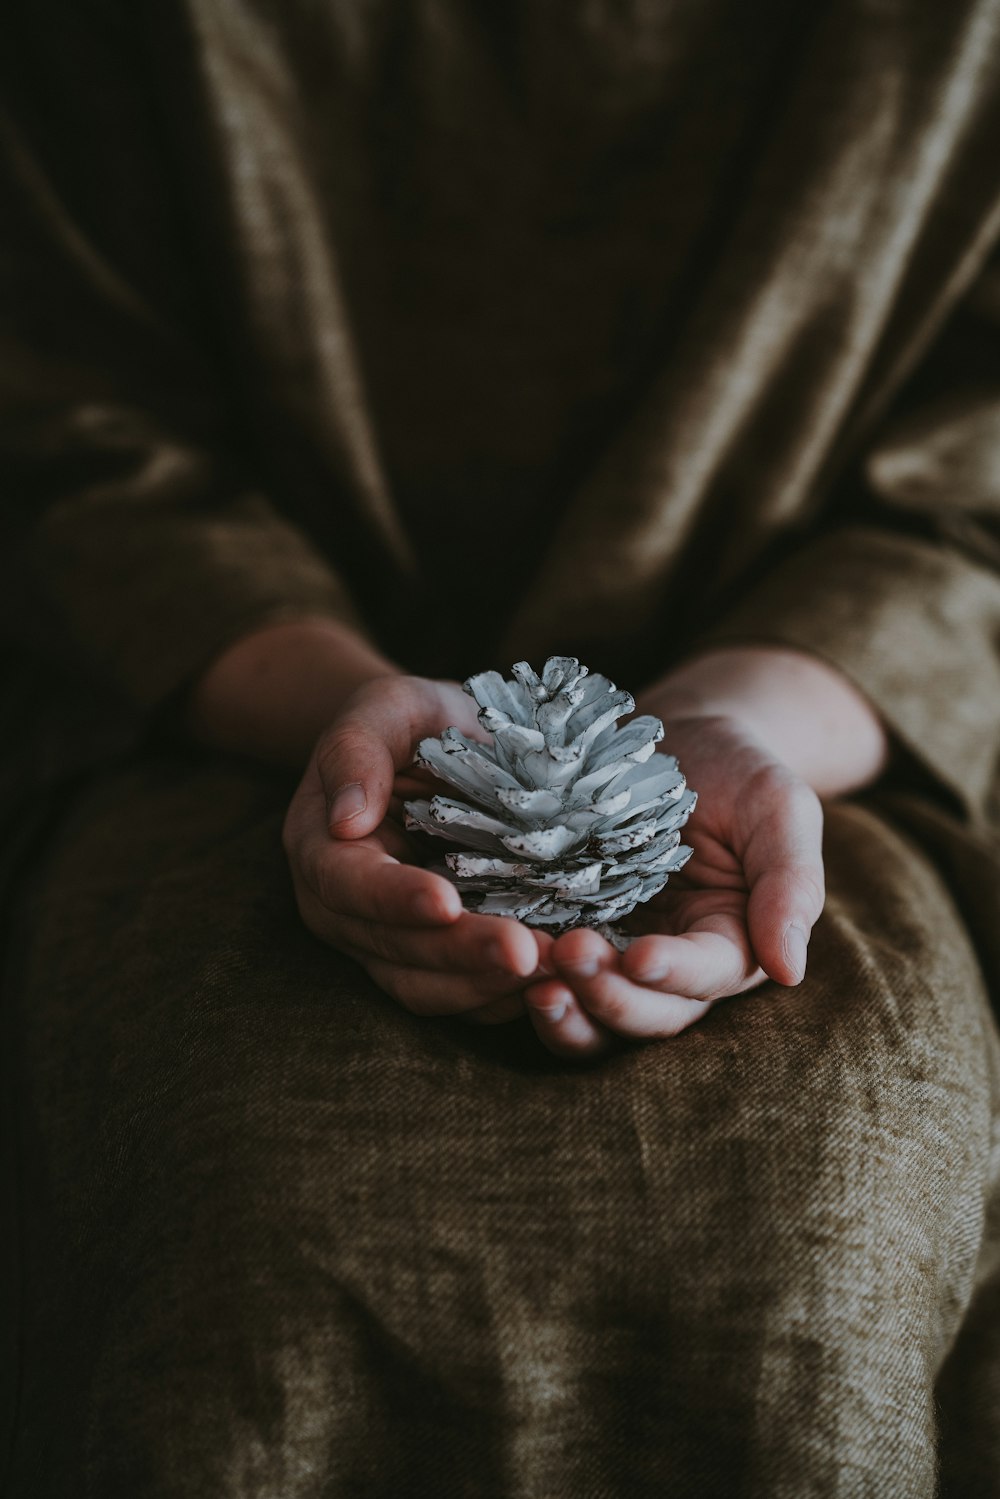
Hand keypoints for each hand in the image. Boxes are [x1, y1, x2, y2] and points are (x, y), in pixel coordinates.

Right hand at [282, 673, 547, 1024]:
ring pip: (427, 987)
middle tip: (526, 952)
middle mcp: (344, 910)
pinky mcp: (433, 960)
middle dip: (461, 954)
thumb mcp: (386, 707)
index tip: (447, 903)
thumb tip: (345, 819)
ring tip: (554, 969)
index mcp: (319, 849)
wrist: (439, 747)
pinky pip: (463, 996)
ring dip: (489, 987)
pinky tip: (558, 981)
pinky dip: (506, 997)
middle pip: (393, 949)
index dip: (395, 899)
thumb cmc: (412, 721)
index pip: (348, 885)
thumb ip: (358, 750)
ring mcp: (386, 943)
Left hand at [522, 712, 825, 1056]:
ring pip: (594, 1015)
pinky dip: (524, 982)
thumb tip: (790, 970)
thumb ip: (791, 883)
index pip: (708, 977)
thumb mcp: (780, 808)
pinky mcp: (565, 932)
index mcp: (731, 944)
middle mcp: (673, 967)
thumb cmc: (737, 769)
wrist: (672, 739)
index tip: (641, 955)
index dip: (674, 975)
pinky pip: (548, 978)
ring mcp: (615, 954)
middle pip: (648, 1014)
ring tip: (533, 979)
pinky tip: (499, 957)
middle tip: (569, 956)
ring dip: (565, 1008)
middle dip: (609, 996)